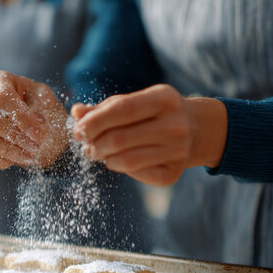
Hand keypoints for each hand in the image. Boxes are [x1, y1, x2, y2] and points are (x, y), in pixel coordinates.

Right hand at [0, 70, 68, 168]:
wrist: (42, 133)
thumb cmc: (44, 112)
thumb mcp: (49, 103)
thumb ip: (43, 110)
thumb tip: (35, 126)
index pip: (2, 97)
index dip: (21, 117)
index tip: (38, 133)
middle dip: (13, 135)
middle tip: (35, 147)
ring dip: (6, 150)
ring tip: (28, 156)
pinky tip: (12, 160)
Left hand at [72, 84, 227, 185]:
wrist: (196, 129)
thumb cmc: (155, 112)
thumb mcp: (135, 102)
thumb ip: (104, 108)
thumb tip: (75, 112)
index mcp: (163, 98)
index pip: (121, 110)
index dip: (94, 121)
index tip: (78, 130)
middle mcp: (175, 124)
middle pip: (119, 138)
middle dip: (94, 143)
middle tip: (85, 146)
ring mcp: (178, 150)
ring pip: (126, 160)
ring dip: (104, 158)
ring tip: (98, 153)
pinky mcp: (174, 172)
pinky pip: (137, 174)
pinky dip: (121, 168)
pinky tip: (117, 161)